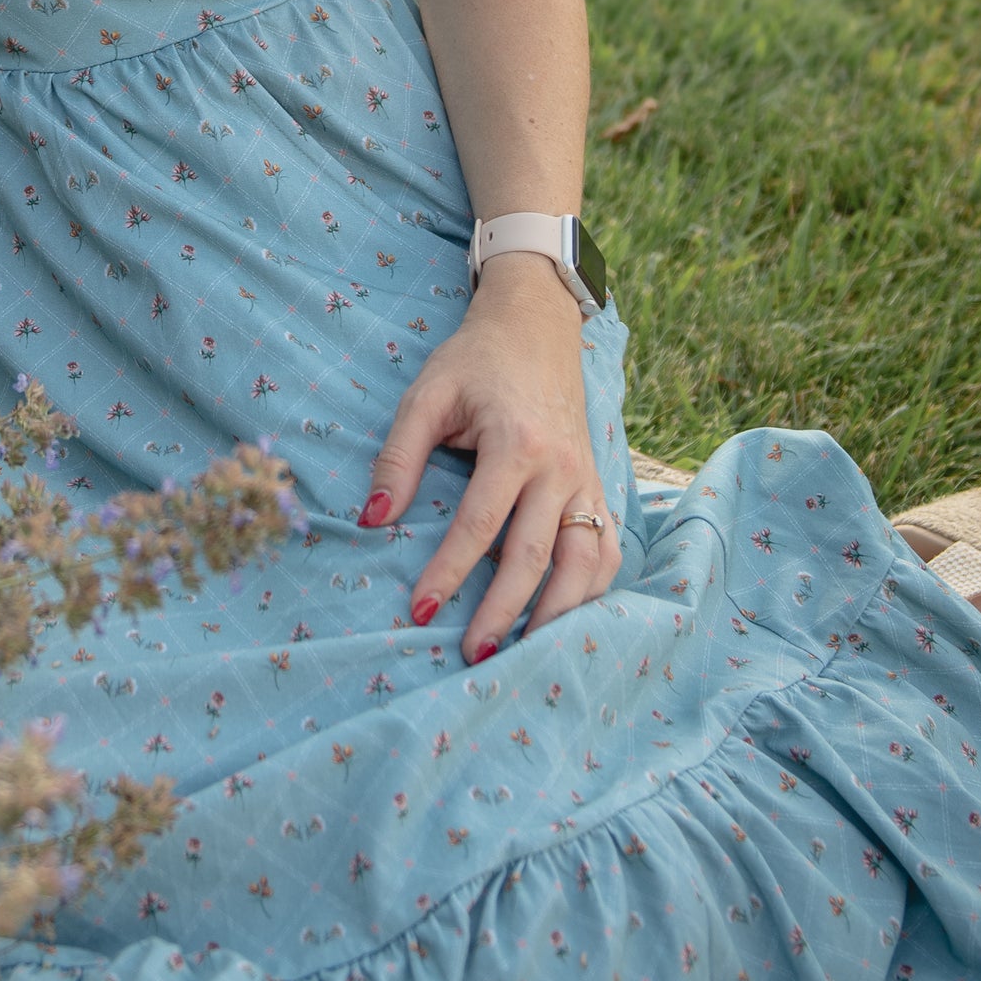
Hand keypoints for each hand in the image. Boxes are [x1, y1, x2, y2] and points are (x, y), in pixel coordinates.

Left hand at [359, 254, 619, 662]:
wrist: (536, 326)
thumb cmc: (474, 362)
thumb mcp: (426, 396)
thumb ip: (399, 458)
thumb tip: (372, 520)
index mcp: (516, 443)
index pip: (481, 525)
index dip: (449, 572)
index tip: (421, 611)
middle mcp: (561, 468)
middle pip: (536, 556)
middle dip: (504, 611)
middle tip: (473, 654)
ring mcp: (587, 480)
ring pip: (588, 563)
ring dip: (559, 614)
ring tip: (526, 654)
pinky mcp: (599, 486)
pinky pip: (608, 550)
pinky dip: (592, 590)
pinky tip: (565, 620)